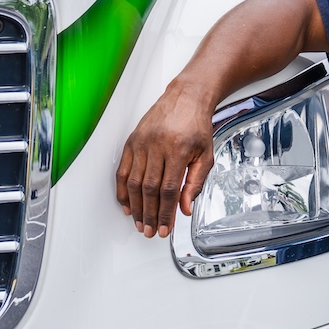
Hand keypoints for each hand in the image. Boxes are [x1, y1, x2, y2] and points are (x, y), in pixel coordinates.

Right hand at [116, 81, 217, 237]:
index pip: (169, 190)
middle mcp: (157, 146)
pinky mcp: (132, 141)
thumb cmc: (197, 125)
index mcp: (178, 150)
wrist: (186, 98)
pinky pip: (123, 170)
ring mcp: (141, 143)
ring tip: (140, 223)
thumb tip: (184, 209)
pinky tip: (127, 204)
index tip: (165, 228)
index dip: (165, 213)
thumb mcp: (205, 155)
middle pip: (149, 189)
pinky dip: (122, 190)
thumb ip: (195, 183)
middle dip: (150, 215)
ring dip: (136, 207)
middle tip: (150, 231)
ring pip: (134, 182)